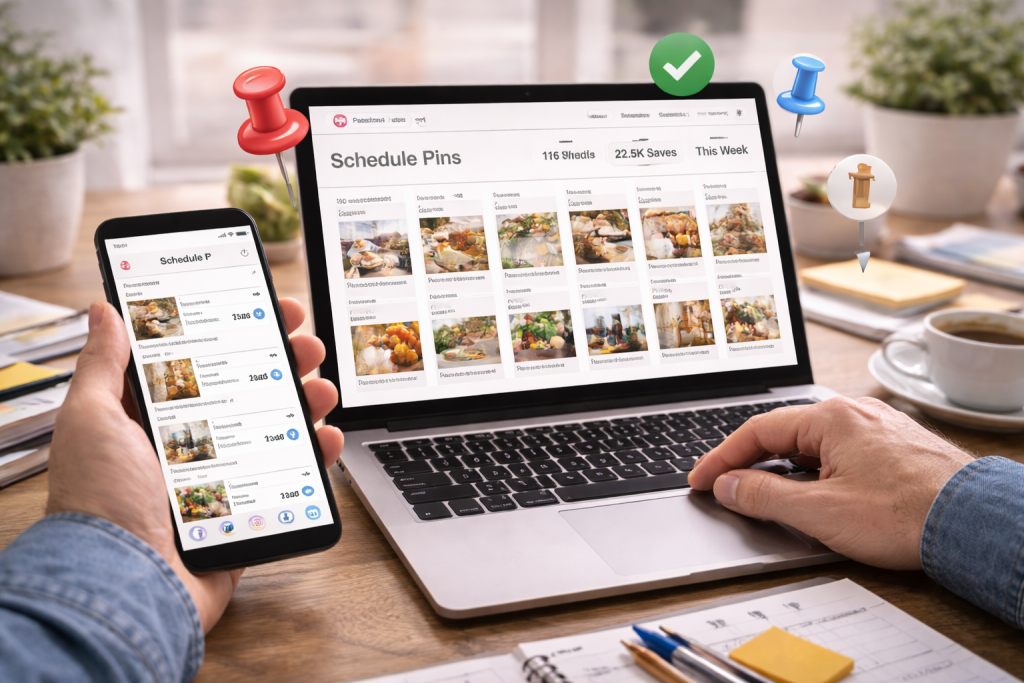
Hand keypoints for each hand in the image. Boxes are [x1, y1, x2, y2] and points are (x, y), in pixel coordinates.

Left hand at [47, 300, 342, 631]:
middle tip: (305, 342)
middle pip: (247, 387)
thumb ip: (102, 364)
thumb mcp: (90, 419)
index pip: (200, 360)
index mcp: (150, 417)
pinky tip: (326, 436)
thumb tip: (104, 310)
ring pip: (276, 425)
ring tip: (321, 388)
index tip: (265, 307)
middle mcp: (189, 441)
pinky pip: (294, 475)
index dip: (234, 330)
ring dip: (306, 400)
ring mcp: (224, 474)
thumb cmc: (100, 505)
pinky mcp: (250, 507)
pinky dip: (317, 455)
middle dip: (282, 359)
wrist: (128, 584)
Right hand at [687, 397, 974, 569]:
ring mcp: (876, 429)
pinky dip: (813, 472)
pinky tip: (813, 495)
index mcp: (830, 418)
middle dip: (749, 462)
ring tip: (764, 497)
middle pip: (783, 434)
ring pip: (812, 445)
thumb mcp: (818, 511)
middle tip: (723, 487)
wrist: (974, 524)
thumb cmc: (906, 513)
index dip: (721, 458)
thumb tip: (728, 487)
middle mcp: (853, 413)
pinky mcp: (893, 448)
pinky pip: (838, 453)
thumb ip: (763, 496)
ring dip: (783, 469)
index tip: (700, 479)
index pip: (757, 431)